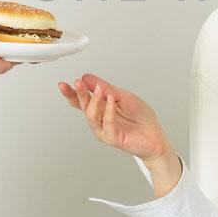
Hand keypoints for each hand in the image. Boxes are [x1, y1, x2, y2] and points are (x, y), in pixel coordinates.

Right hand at [57, 73, 174, 164]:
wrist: (155, 135)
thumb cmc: (140, 117)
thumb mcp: (122, 96)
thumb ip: (105, 88)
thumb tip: (88, 78)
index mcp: (100, 109)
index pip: (82, 101)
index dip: (71, 93)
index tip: (63, 84)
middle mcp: (100, 120)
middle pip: (84, 107)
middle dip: (79, 94)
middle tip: (77, 83)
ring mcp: (104, 130)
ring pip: (92, 116)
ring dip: (94, 101)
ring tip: (99, 89)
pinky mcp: (113, 138)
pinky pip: (107, 124)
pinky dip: (108, 111)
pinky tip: (110, 100)